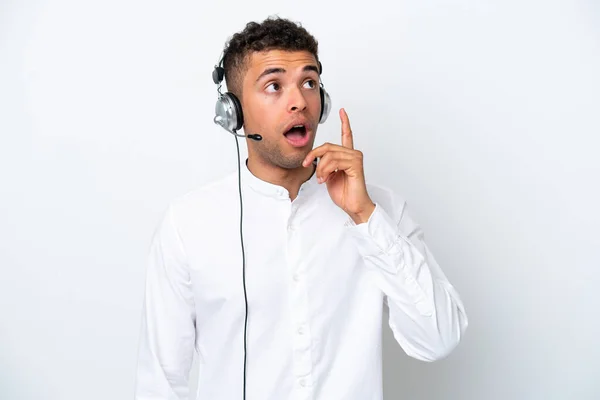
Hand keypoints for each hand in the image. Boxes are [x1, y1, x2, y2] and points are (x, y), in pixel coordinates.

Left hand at [302, 108, 374, 223]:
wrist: (353, 205)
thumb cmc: (344, 192)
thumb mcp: (328, 175)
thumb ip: (325, 163)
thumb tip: (318, 159)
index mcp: (347, 155)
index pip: (346, 135)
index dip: (344, 122)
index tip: (342, 111)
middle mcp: (353, 154)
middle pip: (328, 146)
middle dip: (313, 156)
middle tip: (307, 165)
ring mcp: (355, 158)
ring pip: (329, 155)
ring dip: (320, 168)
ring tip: (321, 179)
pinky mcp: (355, 164)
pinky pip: (334, 161)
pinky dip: (325, 170)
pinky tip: (326, 179)